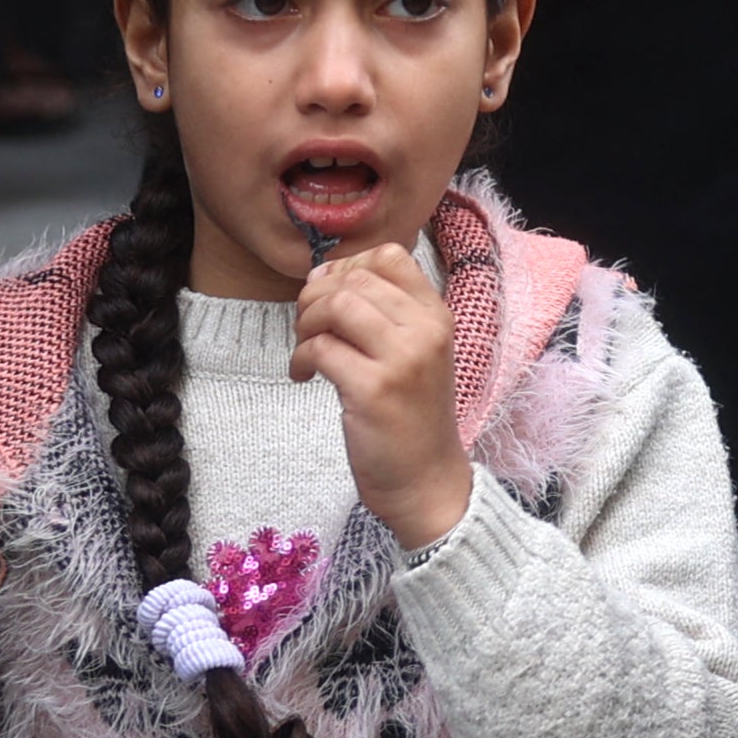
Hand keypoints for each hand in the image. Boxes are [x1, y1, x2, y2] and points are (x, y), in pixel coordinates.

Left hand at [293, 238, 474, 547]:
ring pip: (336, 305)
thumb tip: (323, 273)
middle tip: (307, 329)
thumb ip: (384, 313)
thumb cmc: (412, 417)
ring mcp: (401, 359)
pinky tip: (303, 376)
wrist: (427, 482)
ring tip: (305, 351)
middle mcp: (425, 330)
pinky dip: (300, 358)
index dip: (347, 265)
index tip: (329, 294)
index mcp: (437, 315)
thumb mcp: (415, 353)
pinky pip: (321, 348)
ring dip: (305, 324)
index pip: (390, 255)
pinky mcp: (373, 389)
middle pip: (353, 278)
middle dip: (315, 298)